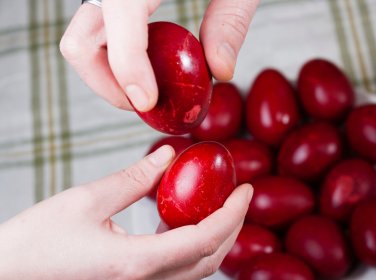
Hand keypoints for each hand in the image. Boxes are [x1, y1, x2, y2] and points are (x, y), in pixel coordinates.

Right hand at [0, 145, 252, 279]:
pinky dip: (192, 246)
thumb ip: (135, 178)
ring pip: (196, 270)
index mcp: (134, 264)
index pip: (203, 240)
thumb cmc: (34, 244)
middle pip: (209, 260)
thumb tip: (169, 156)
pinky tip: (185, 221)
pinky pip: (176, 271)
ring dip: (215, 237)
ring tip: (219, 204)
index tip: (246, 189)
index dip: (232, 214)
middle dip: (232, 226)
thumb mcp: (86, 201)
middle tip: (239, 195)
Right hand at [60, 0, 258, 111]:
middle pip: (79, 41)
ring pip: (82, 41)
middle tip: (146, 101)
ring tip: (150, 86)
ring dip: (110, 75)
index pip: (118, 16)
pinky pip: (98, 32)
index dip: (127, 66)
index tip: (147, 101)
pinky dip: (116, 57)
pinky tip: (148, 61)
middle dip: (109, 83)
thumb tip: (219, 72)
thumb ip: (230, 20)